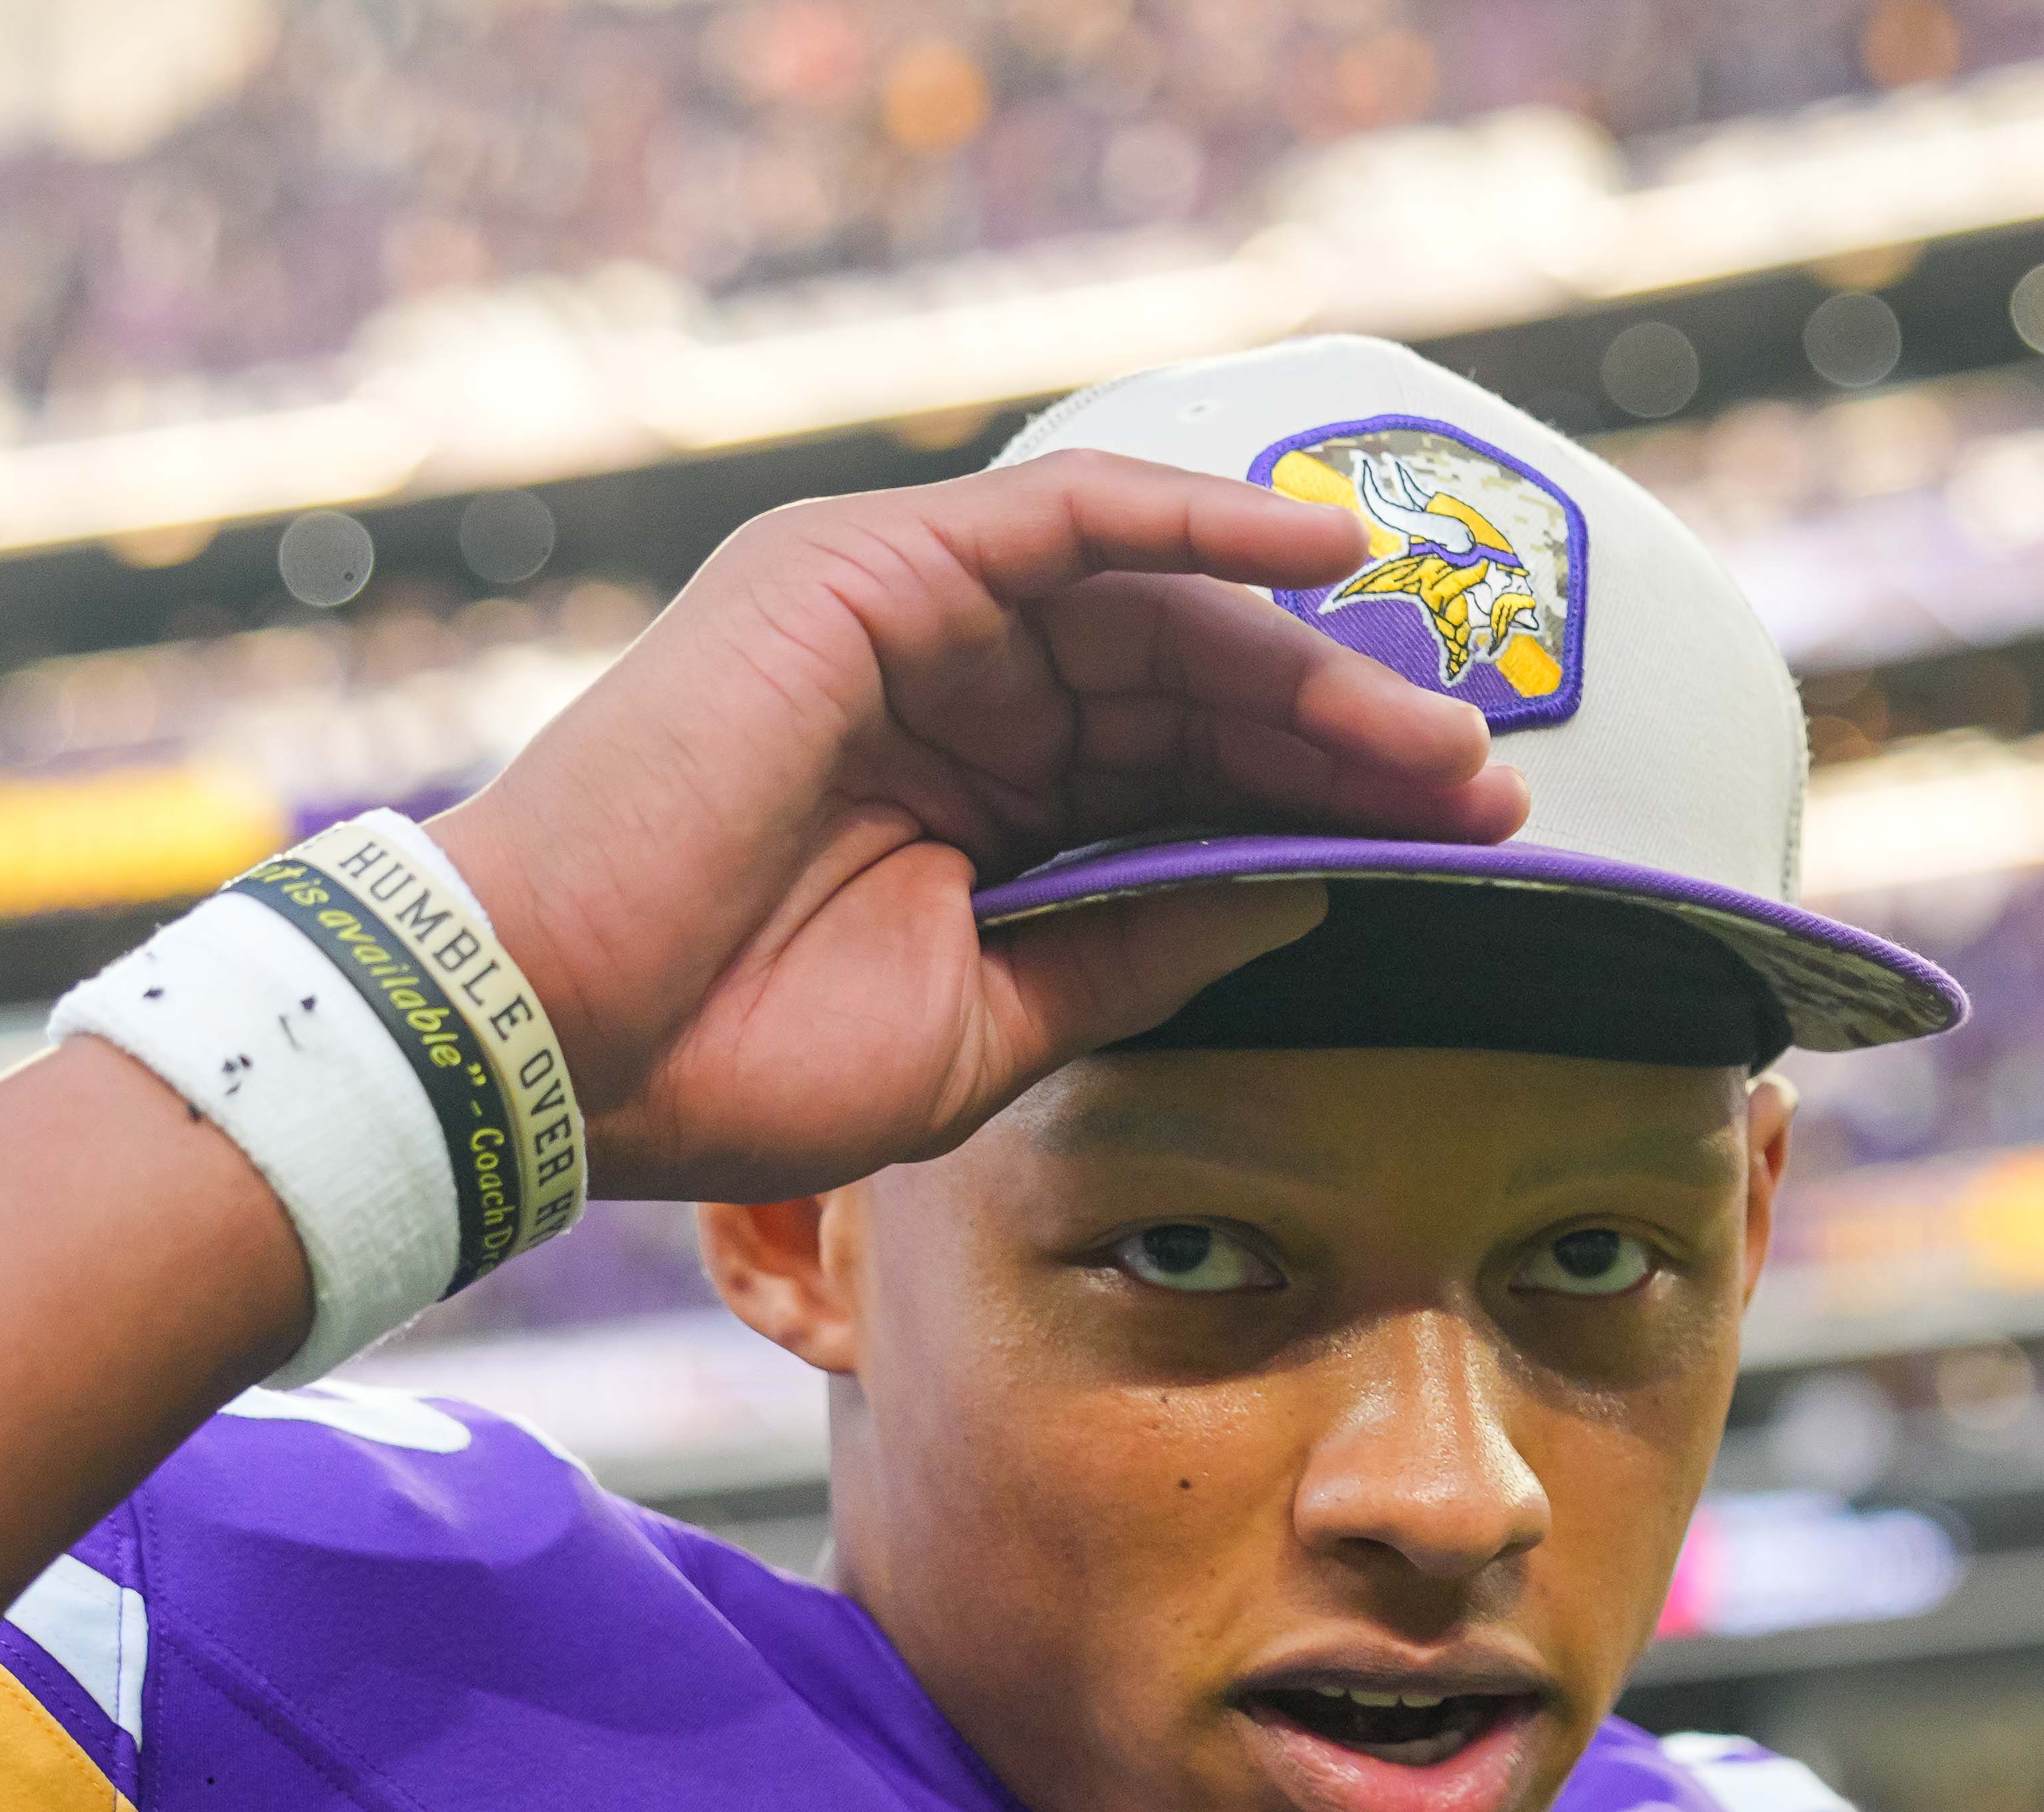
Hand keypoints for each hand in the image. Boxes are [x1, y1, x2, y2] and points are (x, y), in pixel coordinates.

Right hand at [431, 452, 1527, 1200]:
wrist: (561, 1044)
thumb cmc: (737, 1061)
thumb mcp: (994, 1020)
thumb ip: (1139, 939)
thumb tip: (1302, 888)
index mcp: (968, 797)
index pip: (1178, 769)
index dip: (1322, 799)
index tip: (1463, 840)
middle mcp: (945, 687)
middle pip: (1189, 680)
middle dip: (1343, 729)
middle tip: (1483, 779)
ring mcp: (905, 617)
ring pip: (1153, 604)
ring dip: (1304, 653)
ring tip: (1430, 718)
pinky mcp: (868, 569)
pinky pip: (1072, 518)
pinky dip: (1201, 526)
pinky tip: (1325, 560)